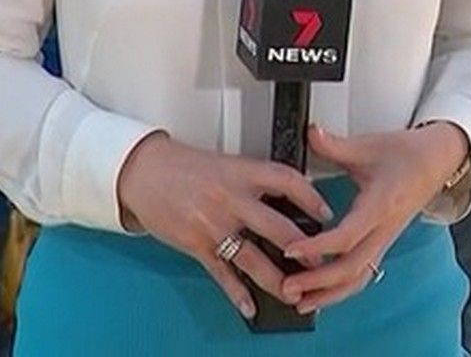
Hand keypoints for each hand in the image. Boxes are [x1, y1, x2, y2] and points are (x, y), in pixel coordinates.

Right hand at [114, 132, 336, 318]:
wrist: (143, 172)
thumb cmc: (185, 167)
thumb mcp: (225, 164)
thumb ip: (253, 181)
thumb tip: (286, 200)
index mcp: (241, 172)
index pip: (287, 181)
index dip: (311, 197)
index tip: (327, 213)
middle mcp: (231, 198)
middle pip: (277, 227)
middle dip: (303, 250)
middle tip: (321, 262)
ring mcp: (213, 224)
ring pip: (253, 258)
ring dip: (277, 280)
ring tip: (294, 292)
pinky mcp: (196, 245)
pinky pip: (222, 274)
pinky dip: (237, 293)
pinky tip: (250, 306)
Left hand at [277, 122, 467, 313]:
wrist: (437, 160)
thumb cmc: (407, 154)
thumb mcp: (369, 145)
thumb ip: (335, 144)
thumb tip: (311, 133)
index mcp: (380, 205)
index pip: (347, 236)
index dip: (317, 246)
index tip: (289, 249)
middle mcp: (383, 229)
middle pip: (352, 268)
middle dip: (318, 282)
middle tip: (286, 287)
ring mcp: (384, 240)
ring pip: (358, 279)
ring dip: (329, 294)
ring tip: (299, 302)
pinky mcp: (382, 244)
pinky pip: (362, 274)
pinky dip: (340, 288)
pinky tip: (319, 294)